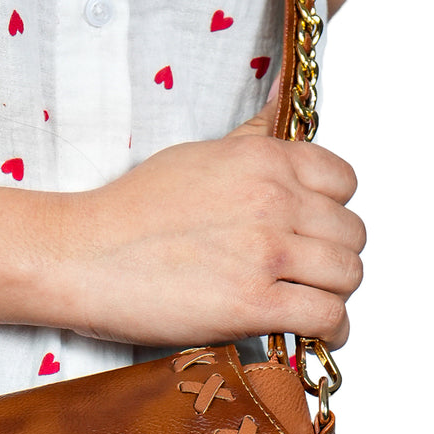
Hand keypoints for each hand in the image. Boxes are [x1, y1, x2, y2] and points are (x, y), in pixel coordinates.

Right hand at [46, 80, 364, 350]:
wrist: (82, 256)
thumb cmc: (128, 212)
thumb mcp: (199, 153)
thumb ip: (252, 138)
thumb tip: (283, 100)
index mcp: (264, 160)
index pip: (344, 182)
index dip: (333, 211)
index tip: (315, 231)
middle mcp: (273, 201)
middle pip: (351, 233)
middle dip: (334, 257)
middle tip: (310, 275)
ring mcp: (266, 253)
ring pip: (347, 275)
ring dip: (335, 294)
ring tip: (313, 304)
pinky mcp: (253, 303)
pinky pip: (326, 316)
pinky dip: (331, 329)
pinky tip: (317, 333)